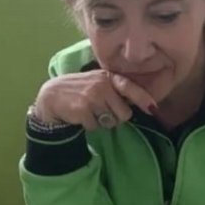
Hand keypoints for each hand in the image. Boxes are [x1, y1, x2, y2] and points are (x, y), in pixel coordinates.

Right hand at [33, 70, 156, 130]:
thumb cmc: (77, 91)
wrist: (50, 96)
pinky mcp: (83, 109)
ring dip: (101, 122)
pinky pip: (95, 127)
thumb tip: (135, 105)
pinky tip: (79, 116)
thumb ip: (113, 90)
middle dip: (115, 117)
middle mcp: (102, 85)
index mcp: (106, 77)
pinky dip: (88, 126)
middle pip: (124, 113)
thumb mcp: (96, 83)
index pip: (129, 87)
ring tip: (89, 113)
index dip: (143, 98)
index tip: (153, 108)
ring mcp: (92, 97)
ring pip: (110, 122)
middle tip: (100, 112)